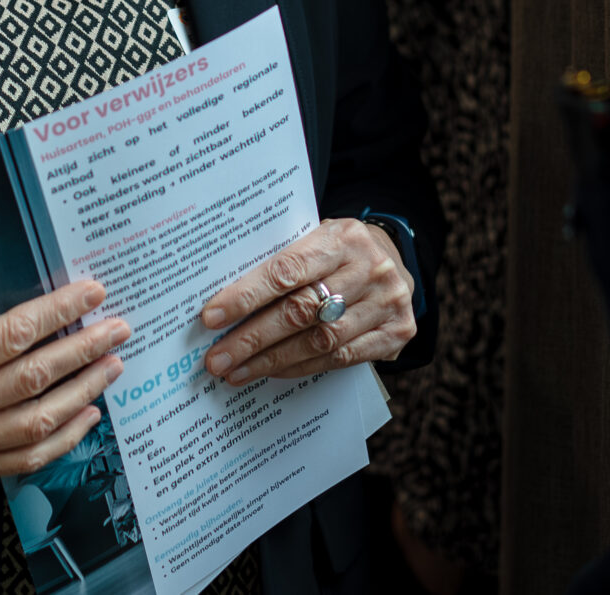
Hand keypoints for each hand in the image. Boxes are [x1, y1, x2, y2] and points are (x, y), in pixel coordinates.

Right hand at [0, 279, 127, 478]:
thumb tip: (36, 312)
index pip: (16, 333)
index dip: (61, 312)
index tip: (93, 294)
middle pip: (37, 376)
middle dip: (85, 350)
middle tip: (117, 329)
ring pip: (39, 419)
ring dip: (83, 391)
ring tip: (111, 366)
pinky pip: (26, 456)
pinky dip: (63, 437)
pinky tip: (86, 413)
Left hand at [198, 217, 414, 385]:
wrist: (395, 260)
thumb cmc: (338, 252)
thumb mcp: (316, 240)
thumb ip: (282, 262)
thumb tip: (224, 300)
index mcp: (343, 237)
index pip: (287, 270)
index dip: (247, 296)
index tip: (212, 317)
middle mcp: (370, 267)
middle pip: (301, 310)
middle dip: (252, 338)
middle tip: (217, 359)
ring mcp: (387, 302)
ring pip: (320, 340)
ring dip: (272, 360)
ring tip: (236, 371)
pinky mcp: (397, 332)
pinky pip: (341, 359)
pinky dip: (301, 367)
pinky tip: (272, 372)